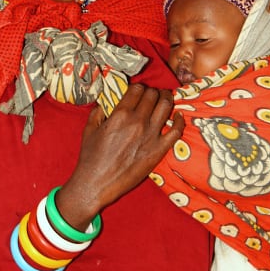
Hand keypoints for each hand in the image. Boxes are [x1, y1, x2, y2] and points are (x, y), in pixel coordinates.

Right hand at [54, 84, 184, 229]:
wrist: (96, 183)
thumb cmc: (90, 158)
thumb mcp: (89, 129)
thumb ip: (98, 111)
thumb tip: (105, 102)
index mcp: (120, 114)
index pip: (137, 89)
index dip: (140, 87)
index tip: (140, 91)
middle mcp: (137, 121)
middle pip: (153, 95)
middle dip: (153, 91)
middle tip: (153, 95)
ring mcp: (150, 135)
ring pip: (166, 106)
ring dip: (167, 98)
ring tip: (166, 98)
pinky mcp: (159, 150)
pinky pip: (176, 130)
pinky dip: (180, 120)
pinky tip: (179, 116)